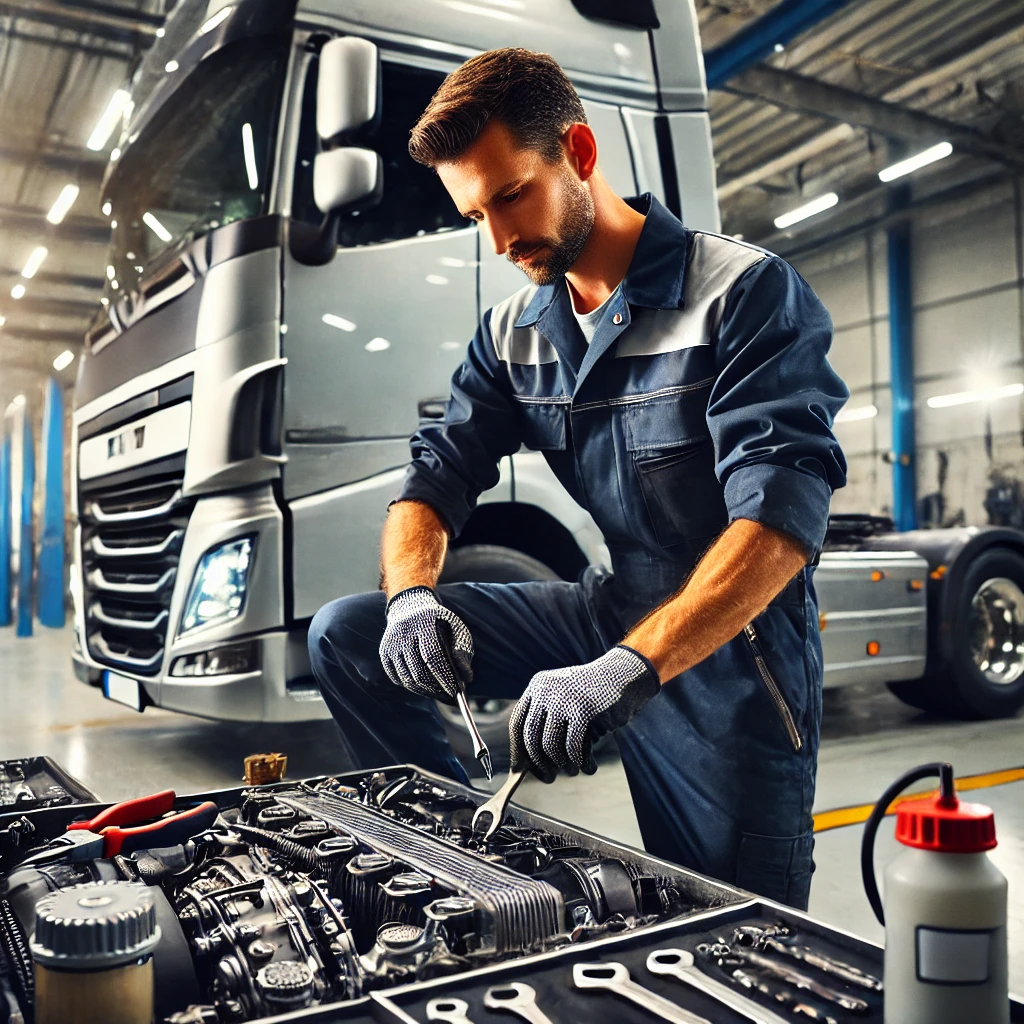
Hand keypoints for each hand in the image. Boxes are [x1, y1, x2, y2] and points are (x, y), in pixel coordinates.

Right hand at [379, 587, 472, 703]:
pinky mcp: (384, 652)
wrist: (409, 605)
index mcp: (423, 623)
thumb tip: (467, 678)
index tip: (454, 692)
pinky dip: (410, 685)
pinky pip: (396, 677)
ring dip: (424, 690)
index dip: (443, 676)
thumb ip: (463, 650)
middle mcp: (403, 633)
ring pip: (406, 678)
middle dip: (434, 688)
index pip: (432, 656)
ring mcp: (391, 643)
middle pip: (417, 671)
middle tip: (448, 697)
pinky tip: (423, 686)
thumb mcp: (456, 627)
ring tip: (438, 693)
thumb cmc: (438, 620)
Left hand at [509, 645, 659, 782]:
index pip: (517, 723)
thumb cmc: (594, 697)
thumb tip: (528, 764)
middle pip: (531, 737)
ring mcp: (563, 698)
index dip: (517, 750)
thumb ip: (546, 724)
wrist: (624, 674)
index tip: (520, 769)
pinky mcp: (583, 709)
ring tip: (573, 771)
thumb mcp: (563, 701)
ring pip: (550, 745)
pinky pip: (573, 746)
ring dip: (561, 765)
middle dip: (539, 764)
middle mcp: (545, 690)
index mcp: (537, 686)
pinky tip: (588, 766)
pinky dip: (580, 761)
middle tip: (549, 778)